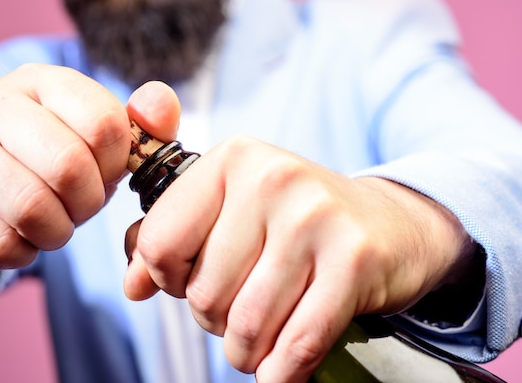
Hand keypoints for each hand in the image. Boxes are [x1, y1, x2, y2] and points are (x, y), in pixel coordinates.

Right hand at [0, 64, 130, 284]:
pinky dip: (22, 253)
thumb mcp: (94, 143)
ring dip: (55, 231)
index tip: (103, 174)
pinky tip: (15, 237)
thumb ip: (139, 126)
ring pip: (31, 207)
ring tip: (48, 224)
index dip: (115, 165)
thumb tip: (162, 106)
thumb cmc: (42, 166)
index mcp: (40, 82)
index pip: (104, 122)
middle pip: (69, 165)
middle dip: (87, 203)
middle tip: (76, 207)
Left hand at [124, 130, 472, 381]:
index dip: (166, 278)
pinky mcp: (355, 258)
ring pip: (246, 324)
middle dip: (215, 319)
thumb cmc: (298, 221)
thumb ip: (172, 236)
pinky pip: (297, 342)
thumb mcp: (232, 210)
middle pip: (202, 291)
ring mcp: (316, 216)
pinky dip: (283, 370)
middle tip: (240, 309)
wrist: (389, 224)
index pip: (159, 242)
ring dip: (248, 350)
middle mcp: (272, 178)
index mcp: (232, 160)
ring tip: (262, 336)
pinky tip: (283, 367)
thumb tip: (132, 285)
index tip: (190, 280)